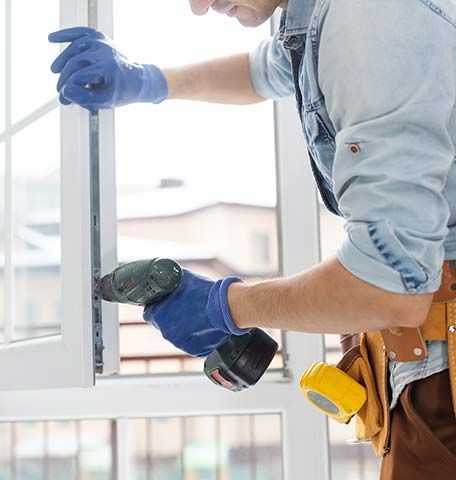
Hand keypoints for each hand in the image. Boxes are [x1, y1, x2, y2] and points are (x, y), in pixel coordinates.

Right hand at [48, 27, 167, 109]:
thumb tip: (66, 92)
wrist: (139, 80)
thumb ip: (85, 98)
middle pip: (74, 63)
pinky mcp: (99, 37)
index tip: (64, 99)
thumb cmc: (123, 91)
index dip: (67, 89)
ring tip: (55, 71)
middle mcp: (104, 51)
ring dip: (62, 60)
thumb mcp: (106, 100)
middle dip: (64, 79)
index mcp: (107, 67)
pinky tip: (51, 38)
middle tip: (61, 91)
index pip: (78, 77)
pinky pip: (80, 32)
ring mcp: (101, 42)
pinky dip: (65, 34)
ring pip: (74, 49)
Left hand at [143, 269, 250, 356]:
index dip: (157, 308)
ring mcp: (180, 343)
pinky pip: (190, 342)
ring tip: (196, 316)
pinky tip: (203, 325)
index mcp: (159, 315)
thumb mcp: (182, 278)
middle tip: (183, 308)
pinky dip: (195, 336)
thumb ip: (168, 281)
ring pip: (176, 334)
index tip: (164, 304)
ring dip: (183, 327)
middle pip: (162, 325)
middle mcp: (166, 332)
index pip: (149, 313)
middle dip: (170, 317)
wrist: (226, 306)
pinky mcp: (194, 350)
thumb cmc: (204, 291)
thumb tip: (162, 277)